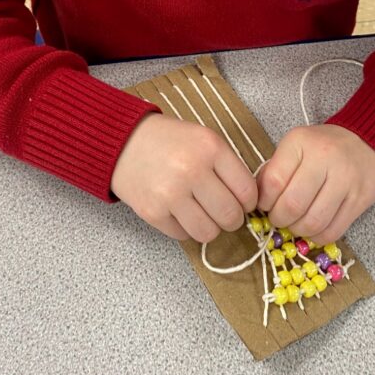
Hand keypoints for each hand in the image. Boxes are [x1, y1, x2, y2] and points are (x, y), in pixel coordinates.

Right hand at [111, 113, 258, 242]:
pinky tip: (179, 210)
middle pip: (230, 216)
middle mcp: (192, 170)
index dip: (248, 202)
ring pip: (209, 232)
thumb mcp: (204, 139)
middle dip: (231, 219)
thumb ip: (228, 166)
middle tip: (223, 212)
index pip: (247, 191)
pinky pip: (184, 235)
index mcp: (210, 148)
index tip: (242, 202)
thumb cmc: (170, 141)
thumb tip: (249, 202)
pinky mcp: (153, 212)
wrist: (125, 142)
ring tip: (201, 213)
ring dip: (209, 227)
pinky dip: (185, 228)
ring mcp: (170, 193)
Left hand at [257, 124, 374, 243]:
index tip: (265, 204)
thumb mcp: (296, 146)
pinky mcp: (360, 200)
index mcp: (300, 142)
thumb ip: (276, 169)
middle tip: (279, 218)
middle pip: (292, 205)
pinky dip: (318, 237)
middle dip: (279, 219)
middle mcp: (323, 158)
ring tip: (295, 224)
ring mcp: (344, 180)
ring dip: (298, 230)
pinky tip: (314, 229)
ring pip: (313, 222)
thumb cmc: (325, 147)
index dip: (264, 201)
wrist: (370, 143)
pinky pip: (333, 231)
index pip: (273, 181)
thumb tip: (258, 199)